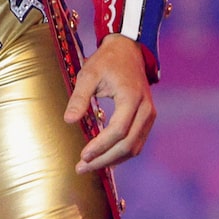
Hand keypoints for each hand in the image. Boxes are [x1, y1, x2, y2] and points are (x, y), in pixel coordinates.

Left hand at [65, 35, 155, 172]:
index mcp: (131, 96)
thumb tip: (69, 120)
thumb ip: (79, 97)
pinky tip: (104, 158)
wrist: (128, 51)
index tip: (83, 155)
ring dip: (112, 160)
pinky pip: (136, 143)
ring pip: (134, 147)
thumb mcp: (88, 74)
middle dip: (104, 159)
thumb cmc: (107, 61)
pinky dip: (120, 154)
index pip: (118, 130)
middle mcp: (146, 109)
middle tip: (82, 167)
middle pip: (127, 144)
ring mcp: (149, 115)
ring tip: (90, 166)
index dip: (100, 146)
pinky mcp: (147, 119)